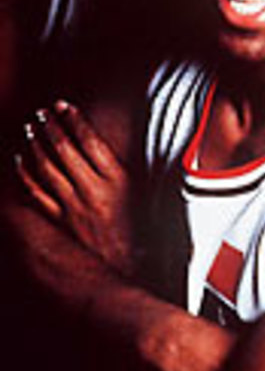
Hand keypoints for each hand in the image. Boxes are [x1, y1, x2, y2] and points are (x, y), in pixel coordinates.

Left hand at [16, 101, 136, 275]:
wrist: (130, 263)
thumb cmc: (138, 226)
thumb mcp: (138, 190)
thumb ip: (119, 166)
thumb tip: (100, 140)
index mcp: (117, 179)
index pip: (90, 140)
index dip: (74, 119)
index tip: (64, 106)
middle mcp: (93, 190)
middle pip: (64, 150)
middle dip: (50, 127)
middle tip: (40, 114)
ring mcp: (74, 206)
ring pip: (47, 168)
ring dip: (35, 145)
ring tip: (30, 129)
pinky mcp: (61, 221)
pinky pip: (37, 193)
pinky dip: (25, 174)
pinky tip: (20, 161)